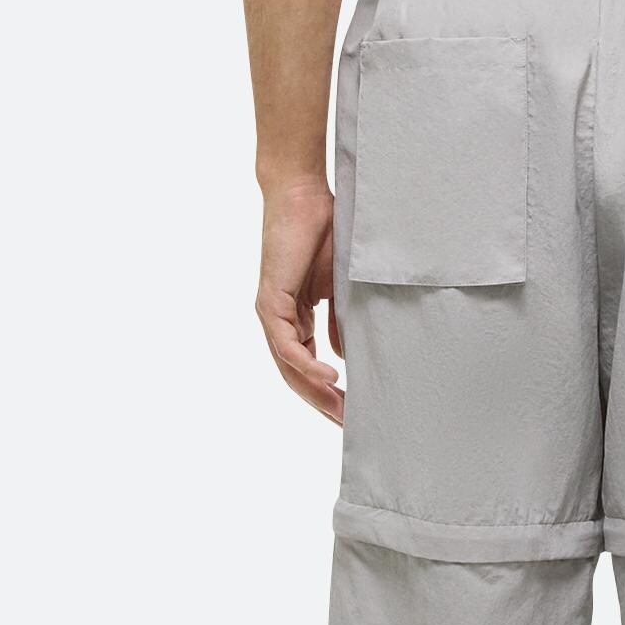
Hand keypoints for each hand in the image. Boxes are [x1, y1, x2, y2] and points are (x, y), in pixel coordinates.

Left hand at [254, 181, 344, 421]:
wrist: (304, 195)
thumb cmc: (326, 232)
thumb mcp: (343, 286)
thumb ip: (343, 320)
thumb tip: (348, 356)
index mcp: (296, 318)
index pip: (308, 367)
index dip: (329, 393)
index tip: (354, 414)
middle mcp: (279, 321)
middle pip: (296, 376)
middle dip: (323, 403)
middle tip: (349, 428)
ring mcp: (272, 313)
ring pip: (289, 367)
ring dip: (316, 393)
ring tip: (342, 412)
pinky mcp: (270, 301)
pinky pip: (287, 345)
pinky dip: (307, 364)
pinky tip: (332, 377)